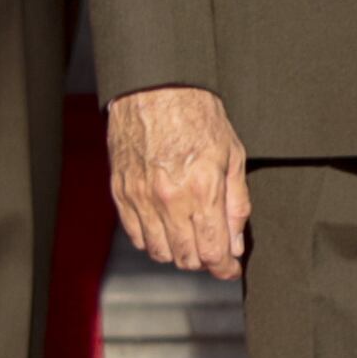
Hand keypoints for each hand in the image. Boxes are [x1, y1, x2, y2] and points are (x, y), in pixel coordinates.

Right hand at [107, 85, 250, 279]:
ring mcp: (140, 198)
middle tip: (212, 250)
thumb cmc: (197, 115)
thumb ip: (236, 204)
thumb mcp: (232, 156)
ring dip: (177, 252)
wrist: (155, 88)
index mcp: (202, 191)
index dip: (224, 268)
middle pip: (185, 258)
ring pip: (158, 251)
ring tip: (188, 238)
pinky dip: (151, 240)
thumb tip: (234, 242)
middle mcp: (168, 200)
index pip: (212, 252)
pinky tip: (164, 227)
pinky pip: (134, 234)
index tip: (229, 269)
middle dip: (203, 260)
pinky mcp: (120, 192)